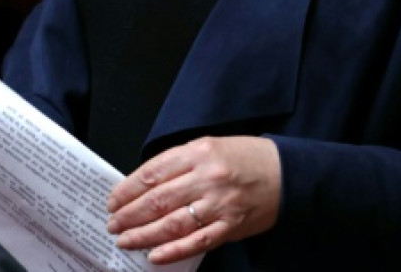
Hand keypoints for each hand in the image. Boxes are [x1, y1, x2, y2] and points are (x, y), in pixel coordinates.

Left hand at [106, 135, 280, 264]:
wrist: (287, 173)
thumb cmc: (247, 158)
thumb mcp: (211, 146)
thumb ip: (180, 162)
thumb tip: (145, 185)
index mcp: (200, 152)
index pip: (153, 172)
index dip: (128, 189)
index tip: (113, 200)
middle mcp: (208, 177)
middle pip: (158, 199)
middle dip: (130, 214)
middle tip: (113, 223)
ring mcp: (220, 204)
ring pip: (173, 223)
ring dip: (144, 234)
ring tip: (125, 240)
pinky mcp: (231, 226)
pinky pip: (197, 242)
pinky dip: (173, 251)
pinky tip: (155, 255)